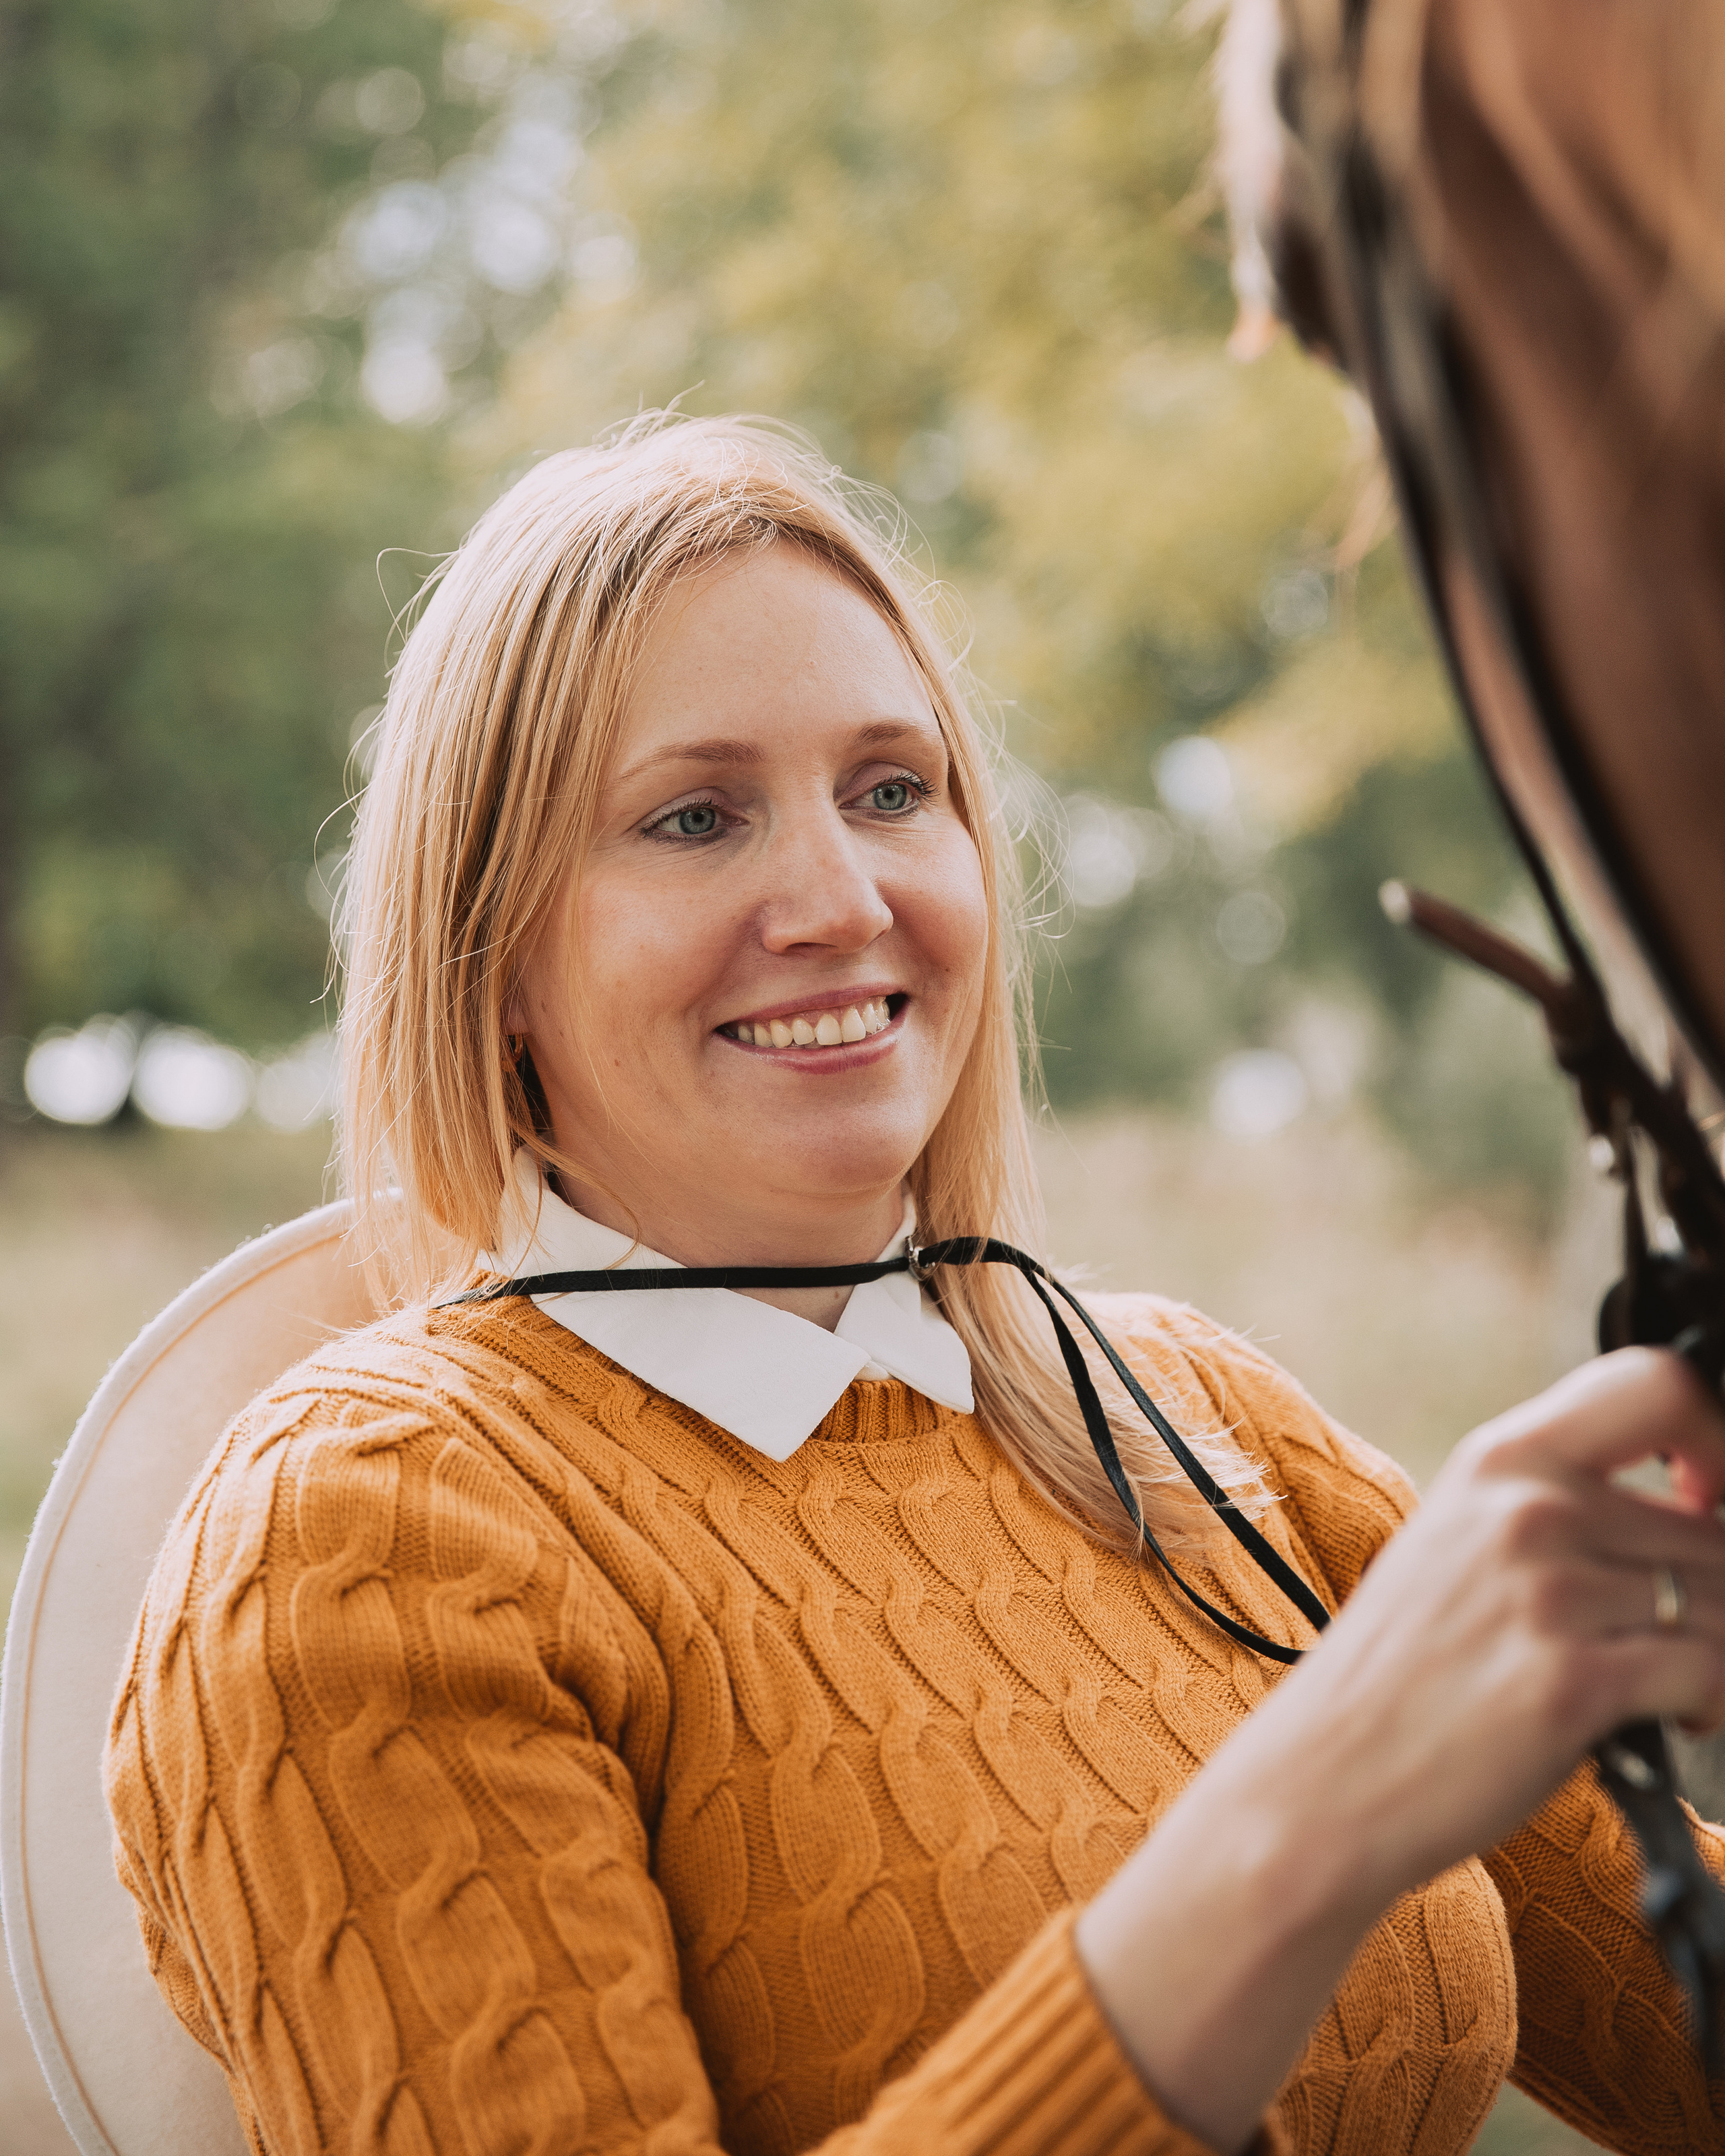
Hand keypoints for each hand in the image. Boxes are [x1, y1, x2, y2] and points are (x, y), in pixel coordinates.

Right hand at [1291, 1345, 1724, 1893]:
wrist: (1324, 1777)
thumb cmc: (1401, 1672)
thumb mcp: (1458, 1543)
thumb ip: (1556, 1506)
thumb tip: (1694, 1510)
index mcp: (1499, 1459)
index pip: (1655, 1386)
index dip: (1715, 1435)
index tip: (1710, 1497)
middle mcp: (1527, 1509)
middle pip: (1711, 1529)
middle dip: (1712, 1594)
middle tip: (1675, 1639)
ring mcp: (1549, 1592)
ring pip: (1721, 1604)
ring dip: (1717, 1654)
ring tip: (1674, 1687)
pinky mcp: (1573, 1680)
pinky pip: (1713, 1673)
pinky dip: (1714, 1704)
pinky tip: (1675, 1719)